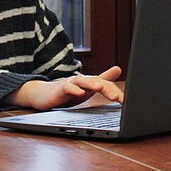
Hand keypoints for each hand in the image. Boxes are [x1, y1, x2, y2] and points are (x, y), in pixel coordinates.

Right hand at [5, 66, 123, 109]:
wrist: (45, 94)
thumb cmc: (69, 92)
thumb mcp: (89, 88)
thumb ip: (103, 80)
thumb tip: (118, 68)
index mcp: (91, 82)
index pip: (107, 85)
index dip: (116, 93)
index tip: (126, 102)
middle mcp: (83, 81)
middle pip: (97, 82)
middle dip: (108, 89)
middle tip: (117, 97)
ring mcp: (71, 84)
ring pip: (82, 82)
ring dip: (91, 84)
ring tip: (100, 88)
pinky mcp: (59, 89)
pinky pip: (66, 88)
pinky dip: (73, 90)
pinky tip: (79, 94)